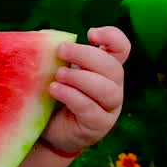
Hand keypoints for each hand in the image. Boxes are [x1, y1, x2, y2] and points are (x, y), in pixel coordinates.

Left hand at [42, 26, 129, 155]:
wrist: (48, 132)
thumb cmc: (54, 96)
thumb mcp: (54, 70)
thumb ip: (54, 52)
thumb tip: (44, 37)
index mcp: (105, 68)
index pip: (121, 48)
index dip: (112, 37)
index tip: (90, 34)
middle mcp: (113, 86)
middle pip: (113, 66)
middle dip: (86, 55)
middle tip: (61, 51)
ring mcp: (110, 108)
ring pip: (107, 89)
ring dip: (80, 78)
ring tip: (58, 75)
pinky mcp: (99, 125)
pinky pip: (91, 109)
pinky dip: (72, 96)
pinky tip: (55, 90)